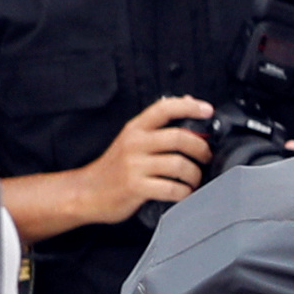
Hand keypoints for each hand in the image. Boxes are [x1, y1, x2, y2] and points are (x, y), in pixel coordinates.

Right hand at [85, 96, 214, 224]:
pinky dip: (184, 192)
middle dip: (201, 149)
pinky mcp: (135, 187)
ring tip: (194, 180)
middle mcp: (135, 144)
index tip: (207, 110)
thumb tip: (187, 101)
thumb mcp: (131, 140)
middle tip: (206, 157)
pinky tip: (183, 192)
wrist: (86, 192)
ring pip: (179, 165)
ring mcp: (134, 166)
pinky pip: (171, 189)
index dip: (189, 107)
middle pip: (179, 138)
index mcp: (135, 129)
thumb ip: (158, 125)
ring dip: (194, 175)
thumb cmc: (114, 168)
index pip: (164, 108)